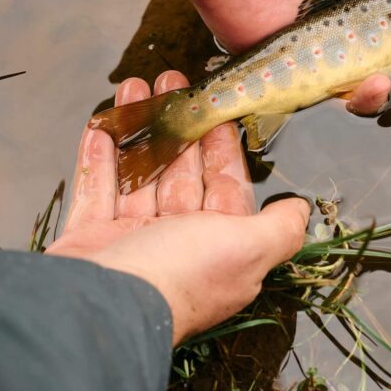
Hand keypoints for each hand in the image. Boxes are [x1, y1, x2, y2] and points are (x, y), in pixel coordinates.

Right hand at [46, 70, 309, 345]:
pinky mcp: (88, 240)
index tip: (217, 107)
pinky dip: (99, 159)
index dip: (223, 146)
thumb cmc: (180, 274)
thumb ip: (280, 228)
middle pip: (181, 172)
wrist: (99, 309)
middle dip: (179, 125)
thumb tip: (302, 209)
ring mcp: (130, 242)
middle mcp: (177, 244)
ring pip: (138, 174)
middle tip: (173, 82)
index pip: (226, 185)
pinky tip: (100, 126)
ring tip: (134, 88)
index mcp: (219, 246)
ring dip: (138, 130)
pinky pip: (95, 191)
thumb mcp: (248, 248)